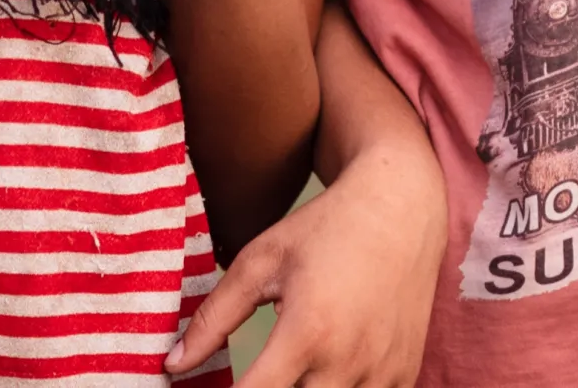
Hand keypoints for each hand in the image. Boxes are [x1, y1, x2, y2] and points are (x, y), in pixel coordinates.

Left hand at [166, 132, 445, 386]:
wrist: (403, 206)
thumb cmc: (325, 229)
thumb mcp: (261, 262)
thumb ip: (213, 318)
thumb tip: (172, 366)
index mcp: (307, 333)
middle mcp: (349, 361)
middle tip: (260, 373)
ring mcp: (383, 373)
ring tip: (294, 370)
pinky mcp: (405, 374)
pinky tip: (326, 372)